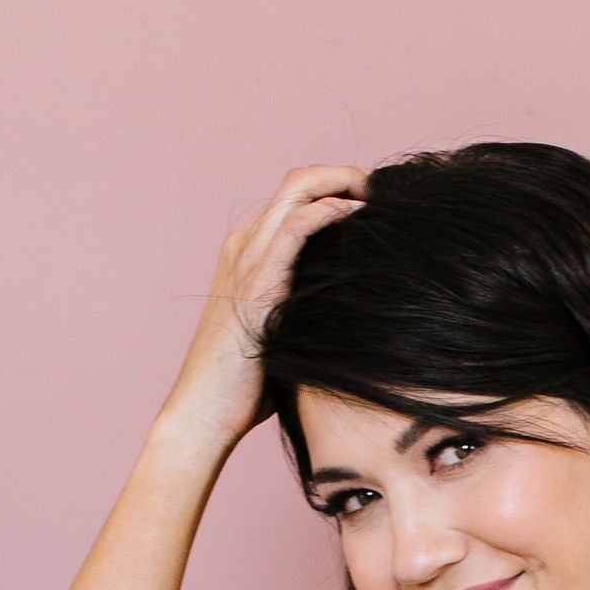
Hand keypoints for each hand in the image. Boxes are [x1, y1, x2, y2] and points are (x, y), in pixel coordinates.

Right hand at [157, 164, 368, 458]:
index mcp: (248, 255)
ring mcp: (247, 258)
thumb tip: (357, 314)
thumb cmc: (245, 388)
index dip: (336, 189)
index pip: (295, 198)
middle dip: (345, 175)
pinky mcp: (257, 280)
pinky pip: (298, 224)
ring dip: (343, 181)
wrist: (205, 413)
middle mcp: (244, 246)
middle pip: (298, 181)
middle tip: (384, 191)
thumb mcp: (286, 333)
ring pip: (298, 189)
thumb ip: (309, 309)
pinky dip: (332, 210)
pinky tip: (359, 215)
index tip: (375, 204)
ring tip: (379, 195)